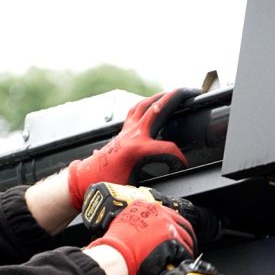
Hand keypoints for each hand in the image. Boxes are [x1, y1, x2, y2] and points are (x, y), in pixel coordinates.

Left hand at [67, 88, 201, 209]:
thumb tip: (168, 179)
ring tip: (172, 92)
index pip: (168, 148)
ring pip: (144, 105)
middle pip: (157, 109)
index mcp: (138, 148)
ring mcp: (126, 130)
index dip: (179, 158)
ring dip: (159, 97)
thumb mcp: (134, 183)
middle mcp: (133, 134)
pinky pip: (135, 111)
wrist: (86, 177)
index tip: (183, 165)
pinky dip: (145, 104)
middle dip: (174, 98)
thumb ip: (154, 179)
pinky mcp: (122, 130)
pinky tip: (151, 103)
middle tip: (188, 91)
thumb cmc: (108, 181)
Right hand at [84, 200, 194, 274]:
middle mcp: (158, 212)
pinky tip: (182, 260)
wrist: (116, 255)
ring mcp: (166, 225)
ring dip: (187, 246)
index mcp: (145, 205)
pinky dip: (185, 255)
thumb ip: (136, 222)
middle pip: (181, 223)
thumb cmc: (115, 244)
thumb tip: (143, 231)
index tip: (174, 232)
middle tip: (186, 244)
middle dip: (185, 235)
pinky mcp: (172, 240)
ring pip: (185, 236)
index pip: (167, 213)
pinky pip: (184, 249)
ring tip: (185, 255)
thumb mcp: (123, 223)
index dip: (173, 225)